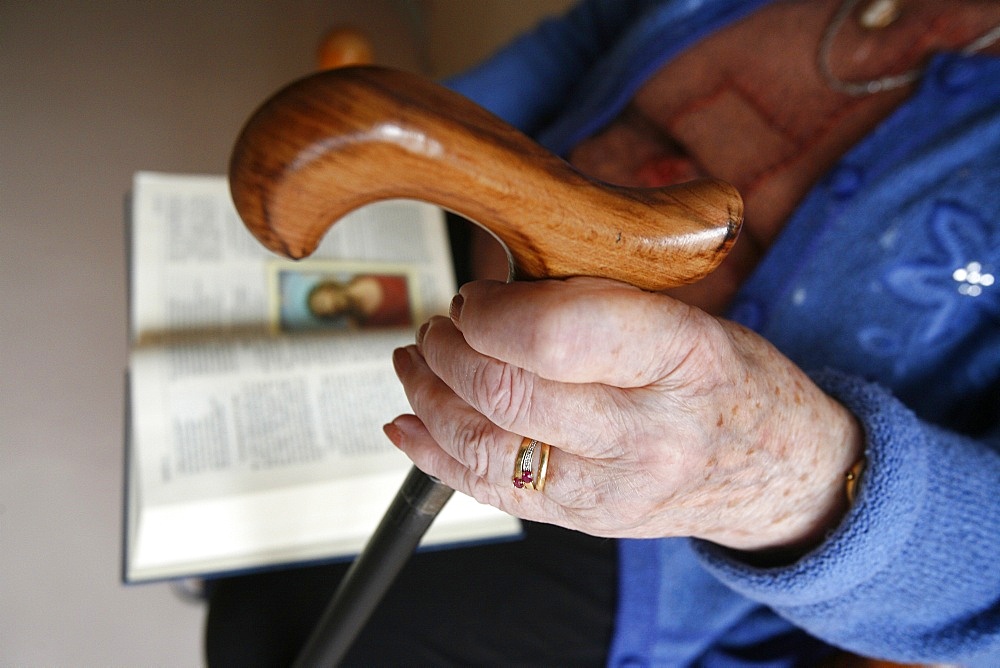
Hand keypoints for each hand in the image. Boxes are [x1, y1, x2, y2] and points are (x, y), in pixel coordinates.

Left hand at [385, 278, 861, 555]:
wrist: (780, 474)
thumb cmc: (733, 382)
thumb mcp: (691, 316)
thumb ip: (598, 302)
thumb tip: (495, 291)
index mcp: (680, 358)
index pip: (557, 336)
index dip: (493, 311)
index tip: (476, 295)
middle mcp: (645, 433)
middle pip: (508, 395)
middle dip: (449, 351)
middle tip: (440, 326)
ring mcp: (610, 489)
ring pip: (485, 448)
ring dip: (430, 398)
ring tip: (418, 363)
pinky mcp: (583, 521)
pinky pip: (490, 493)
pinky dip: (435, 456)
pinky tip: (410, 425)